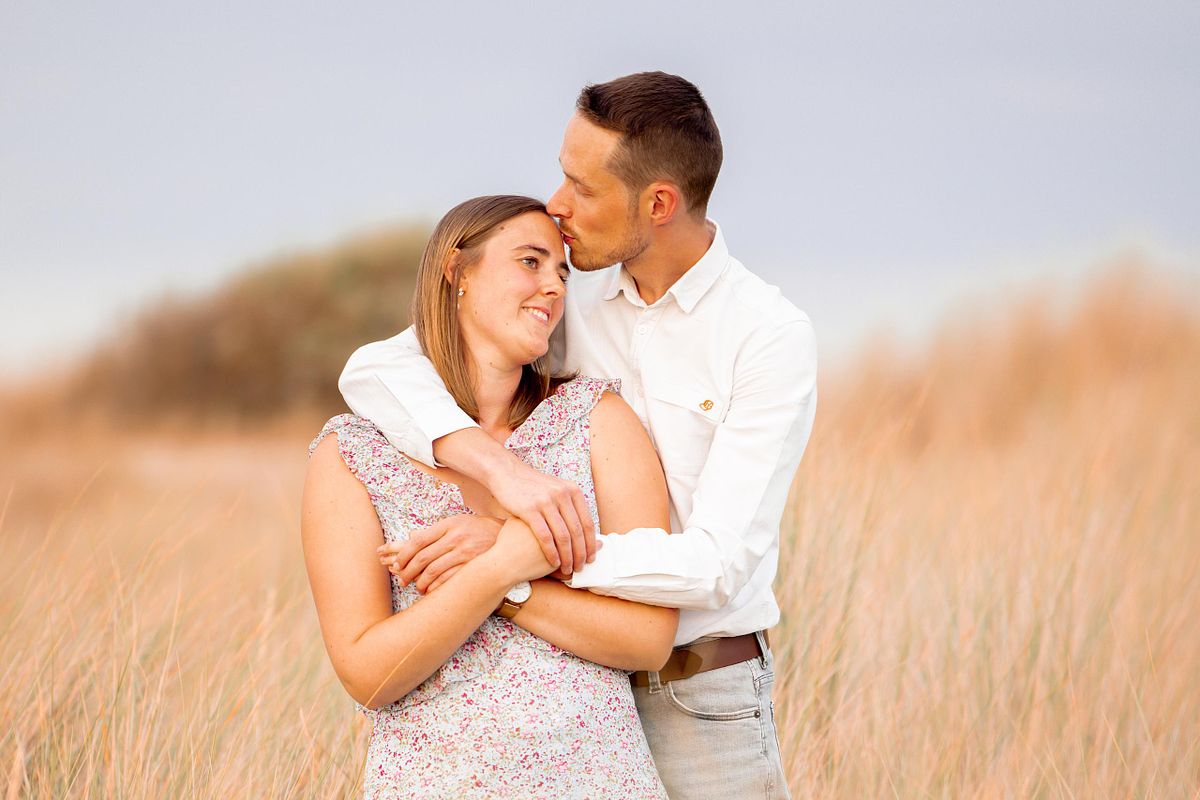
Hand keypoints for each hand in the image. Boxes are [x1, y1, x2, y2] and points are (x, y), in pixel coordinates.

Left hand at [378, 515, 501, 593]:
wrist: (510, 539)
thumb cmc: (479, 531)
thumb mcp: (458, 523)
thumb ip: (436, 531)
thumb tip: (411, 536)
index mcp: (450, 525)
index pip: (418, 540)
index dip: (403, 554)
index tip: (396, 564)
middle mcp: (457, 538)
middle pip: (423, 557)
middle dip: (408, 571)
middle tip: (402, 579)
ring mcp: (466, 553)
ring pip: (433, 571)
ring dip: (421, 583)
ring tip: (417, 587)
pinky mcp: (474, 567)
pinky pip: (448, 581)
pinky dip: (436, 588)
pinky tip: (432, 591)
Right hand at [487, 456, 596, 575]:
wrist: (506, 473)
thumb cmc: (532, 487)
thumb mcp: (556, 489)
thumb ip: (570, 506)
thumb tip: (584, 529)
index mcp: (572, 491)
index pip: (587, 522)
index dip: (590, 543)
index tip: (591, 557)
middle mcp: (562, 495)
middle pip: (577, 531)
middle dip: (581, 553)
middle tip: (581, 567)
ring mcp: (546, 502)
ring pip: (563, 536)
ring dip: (568, 556)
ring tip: (568, 568)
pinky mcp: (530, 510)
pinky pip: (545, 537)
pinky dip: (552, 552)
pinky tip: (553, 562)